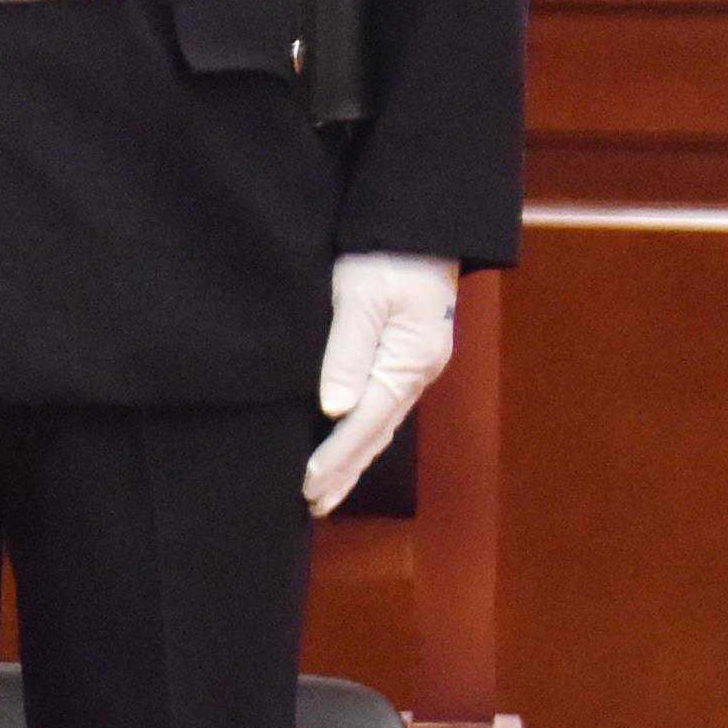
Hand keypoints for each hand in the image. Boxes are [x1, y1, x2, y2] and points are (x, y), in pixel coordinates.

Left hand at [304, 251, 456, 513]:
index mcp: (409, 360)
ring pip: (382, 423)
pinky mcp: (407, 353)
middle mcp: (417, 370)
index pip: (367, 422)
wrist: (420, 221)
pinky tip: (347, 444)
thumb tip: (335, 410)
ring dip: (354, 459)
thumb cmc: (387, 252)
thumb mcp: (362, 295)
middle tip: (312, 506)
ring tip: (327, 491)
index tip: (307, 485)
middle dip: (345, 471)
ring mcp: (415, 363)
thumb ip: (347, 351)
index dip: (336, 457)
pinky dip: (363, 432)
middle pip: (377, 433)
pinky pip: (383, 405)